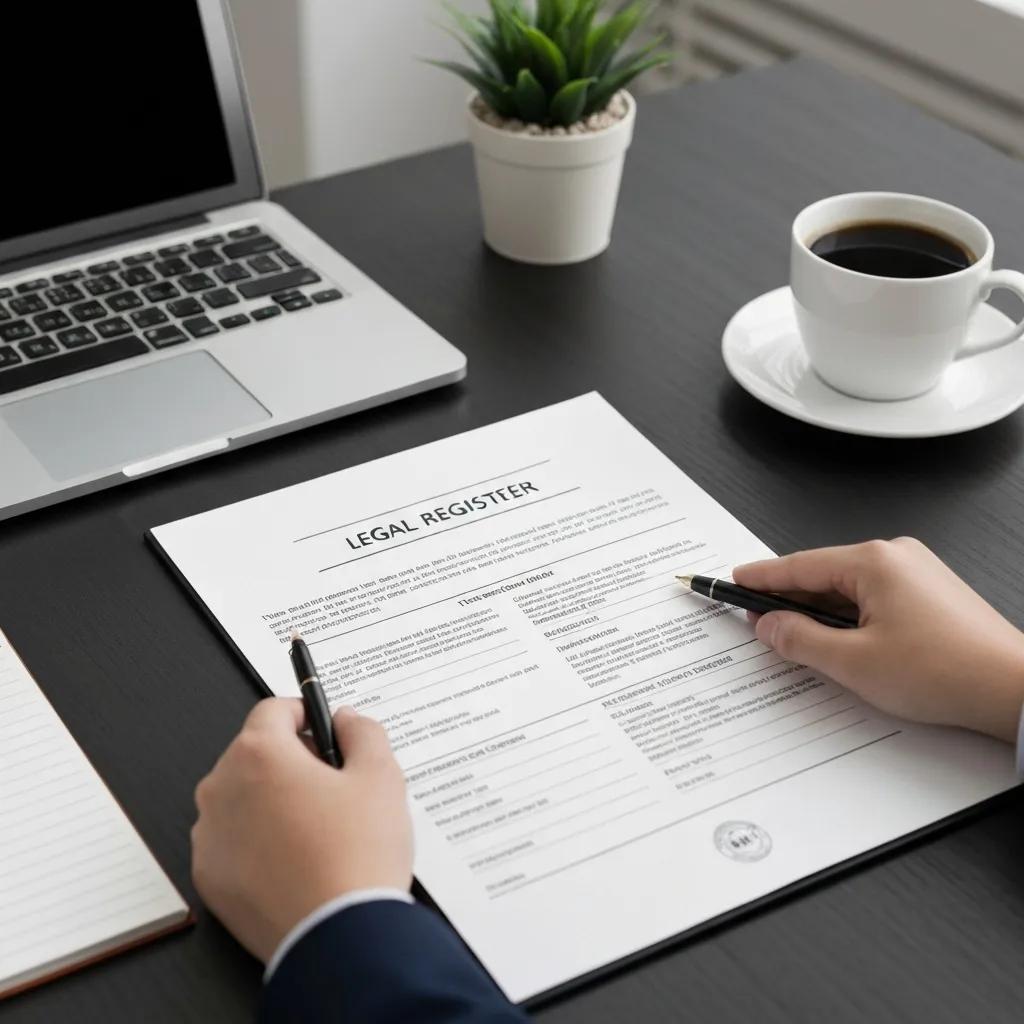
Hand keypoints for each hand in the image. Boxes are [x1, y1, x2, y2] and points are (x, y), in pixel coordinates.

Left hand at [191, 700, 412, 963]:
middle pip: (255, 753)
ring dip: (272, 800)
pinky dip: (259, 841)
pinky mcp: (209, 877)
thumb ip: (362, 732)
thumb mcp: (381, 776)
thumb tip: (346, 721)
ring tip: (318, 829)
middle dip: (291, 760)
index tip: (324, 731)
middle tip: (333, 786)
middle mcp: (221, 788)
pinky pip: (233, 841)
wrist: (339, 936)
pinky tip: (297, 859)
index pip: (273, 710)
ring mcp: (210, 836)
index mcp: (259, 754)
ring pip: (242, 797)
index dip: (304, 714)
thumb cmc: (357, 854)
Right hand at [733, 538, 1023, 742]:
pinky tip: (839, 642)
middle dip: (789, 600)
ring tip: (797, 641)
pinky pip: (872, 598)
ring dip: (821, 614)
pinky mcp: (929, 594)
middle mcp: (895, 557)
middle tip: (757, 620)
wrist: (1013, 689)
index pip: (798, 565)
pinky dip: (849, 618)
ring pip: (847, 590)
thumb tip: (771, 625)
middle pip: (822, 575)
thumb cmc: (947, 671)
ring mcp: (916, 573)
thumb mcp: (853, 662)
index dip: (760, 578)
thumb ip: (800, 639)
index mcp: (873, 562)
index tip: (734, 580)